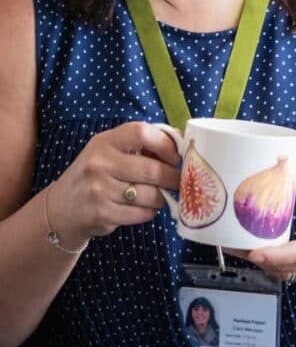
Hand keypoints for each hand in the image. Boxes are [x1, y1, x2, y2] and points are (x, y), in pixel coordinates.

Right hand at [46, 121, 181, 248]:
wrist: (62, 208)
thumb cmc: (97, 175)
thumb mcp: (111, 152)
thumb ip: (142, 146)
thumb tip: (183, 145)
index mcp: (104, 142)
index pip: (141, 133)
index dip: (165, 144)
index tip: (175, 157)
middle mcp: (98, 163)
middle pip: (152, 169)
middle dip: (173, 178)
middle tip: (180, 182)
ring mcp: (98, 189)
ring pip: (151, 195)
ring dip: (162, 198)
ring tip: (159, 196)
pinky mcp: (101, 214)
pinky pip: (142, 213)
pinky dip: (150, 212)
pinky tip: (143, 208)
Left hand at [240, 160, 295, 288]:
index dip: (276, 255)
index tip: (254, 251)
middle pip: (287, 266)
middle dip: (257, 257)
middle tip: (230, 243)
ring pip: (287, 274)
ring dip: (264, 263)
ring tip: (239, 247)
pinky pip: (294, 277)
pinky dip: (278, 267)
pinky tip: (264, 254)